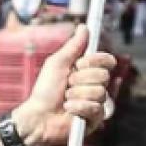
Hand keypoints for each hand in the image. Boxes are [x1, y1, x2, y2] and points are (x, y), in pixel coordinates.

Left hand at [13, 25, 116, 145]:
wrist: (38, 116)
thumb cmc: (44, 90)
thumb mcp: (57, 64)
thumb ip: (73, 47)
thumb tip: (84, 27)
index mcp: (88, 71)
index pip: (107, 60)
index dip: (96, 60)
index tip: (80, 63)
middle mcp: (95, 85)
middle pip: (103, 75)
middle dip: (80, 79)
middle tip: (66, 84)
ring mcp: (97, 102)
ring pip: (99, 92)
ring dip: (76, 94)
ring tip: (65, 99)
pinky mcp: (96, 118)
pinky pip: (96, 108)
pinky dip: (78, 107)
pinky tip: (68, 109)